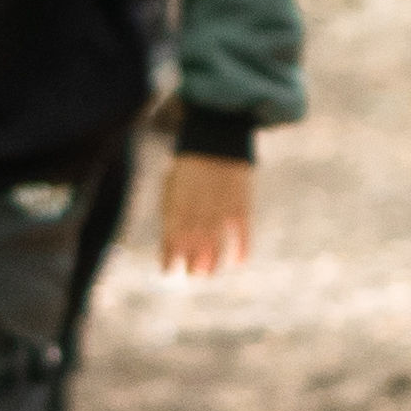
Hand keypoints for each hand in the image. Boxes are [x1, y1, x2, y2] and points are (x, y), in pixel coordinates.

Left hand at [155, 144, 261, 277]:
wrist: (216, 136)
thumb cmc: (189, 166)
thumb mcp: (173, 184)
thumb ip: (171, 212)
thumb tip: (170, 245)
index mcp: (179, 198)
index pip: (172, 233)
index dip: (170, 255)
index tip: (167, 271)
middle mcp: (199, 204)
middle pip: (194, 241)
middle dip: (191, 262)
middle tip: (192, 274)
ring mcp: (221, 204)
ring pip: (216, 240)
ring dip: (212, 259)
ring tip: (208, 273)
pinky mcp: (241, 202)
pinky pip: (242, 231)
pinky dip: (241, 248)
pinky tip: (238, 262)